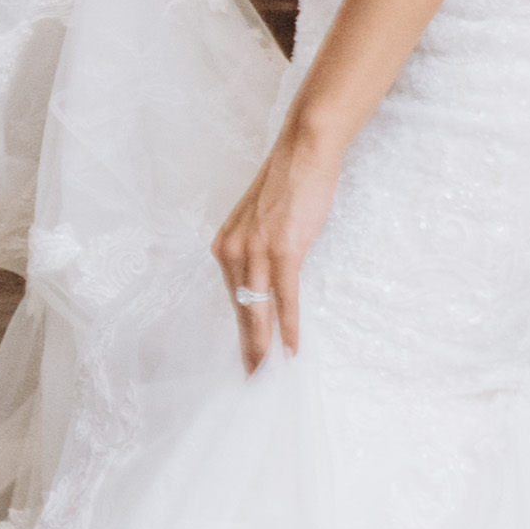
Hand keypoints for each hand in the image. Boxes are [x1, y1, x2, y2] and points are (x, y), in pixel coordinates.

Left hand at [210, 118, 343, 369]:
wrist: (304, 152)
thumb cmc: (288, 184)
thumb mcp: (260, 222)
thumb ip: (258, 250)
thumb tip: (267, 279)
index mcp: (226, 244)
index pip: (231, 295)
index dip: (240, 327)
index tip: (246, 352)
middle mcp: (233, 250)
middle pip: (240, 308)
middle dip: (247, 346)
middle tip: (252, 376)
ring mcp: (257, 250)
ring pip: (257, 308)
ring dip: (264, 344)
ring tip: (267, 371)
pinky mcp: (283, 250)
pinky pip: (284, 297)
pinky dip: (289, 325)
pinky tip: (292, 347)